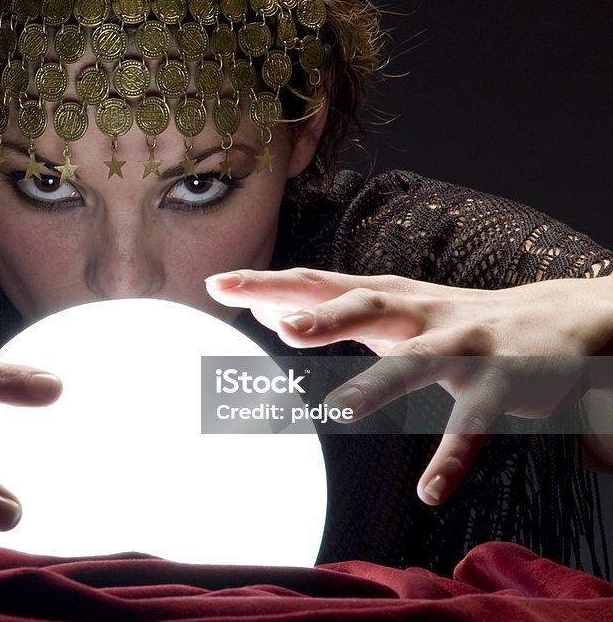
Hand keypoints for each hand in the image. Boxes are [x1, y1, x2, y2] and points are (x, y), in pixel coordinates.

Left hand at [206, 268, 612, 503]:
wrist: (558, 319)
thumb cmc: (452, 318)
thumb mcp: (391, 310)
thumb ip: (329, 311)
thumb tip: (267, 312)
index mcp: (386, 298)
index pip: (317, 283)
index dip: (269, 283)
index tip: (217, 284)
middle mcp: (418, 314)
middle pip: (363, 306)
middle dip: (324, 315)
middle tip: (281, 327)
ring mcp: (459, 347)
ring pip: (414, 364)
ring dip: (376, 384)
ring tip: (338, 411)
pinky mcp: (498, 384)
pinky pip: (471, 426)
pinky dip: (451, 458)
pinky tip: (429, 492)